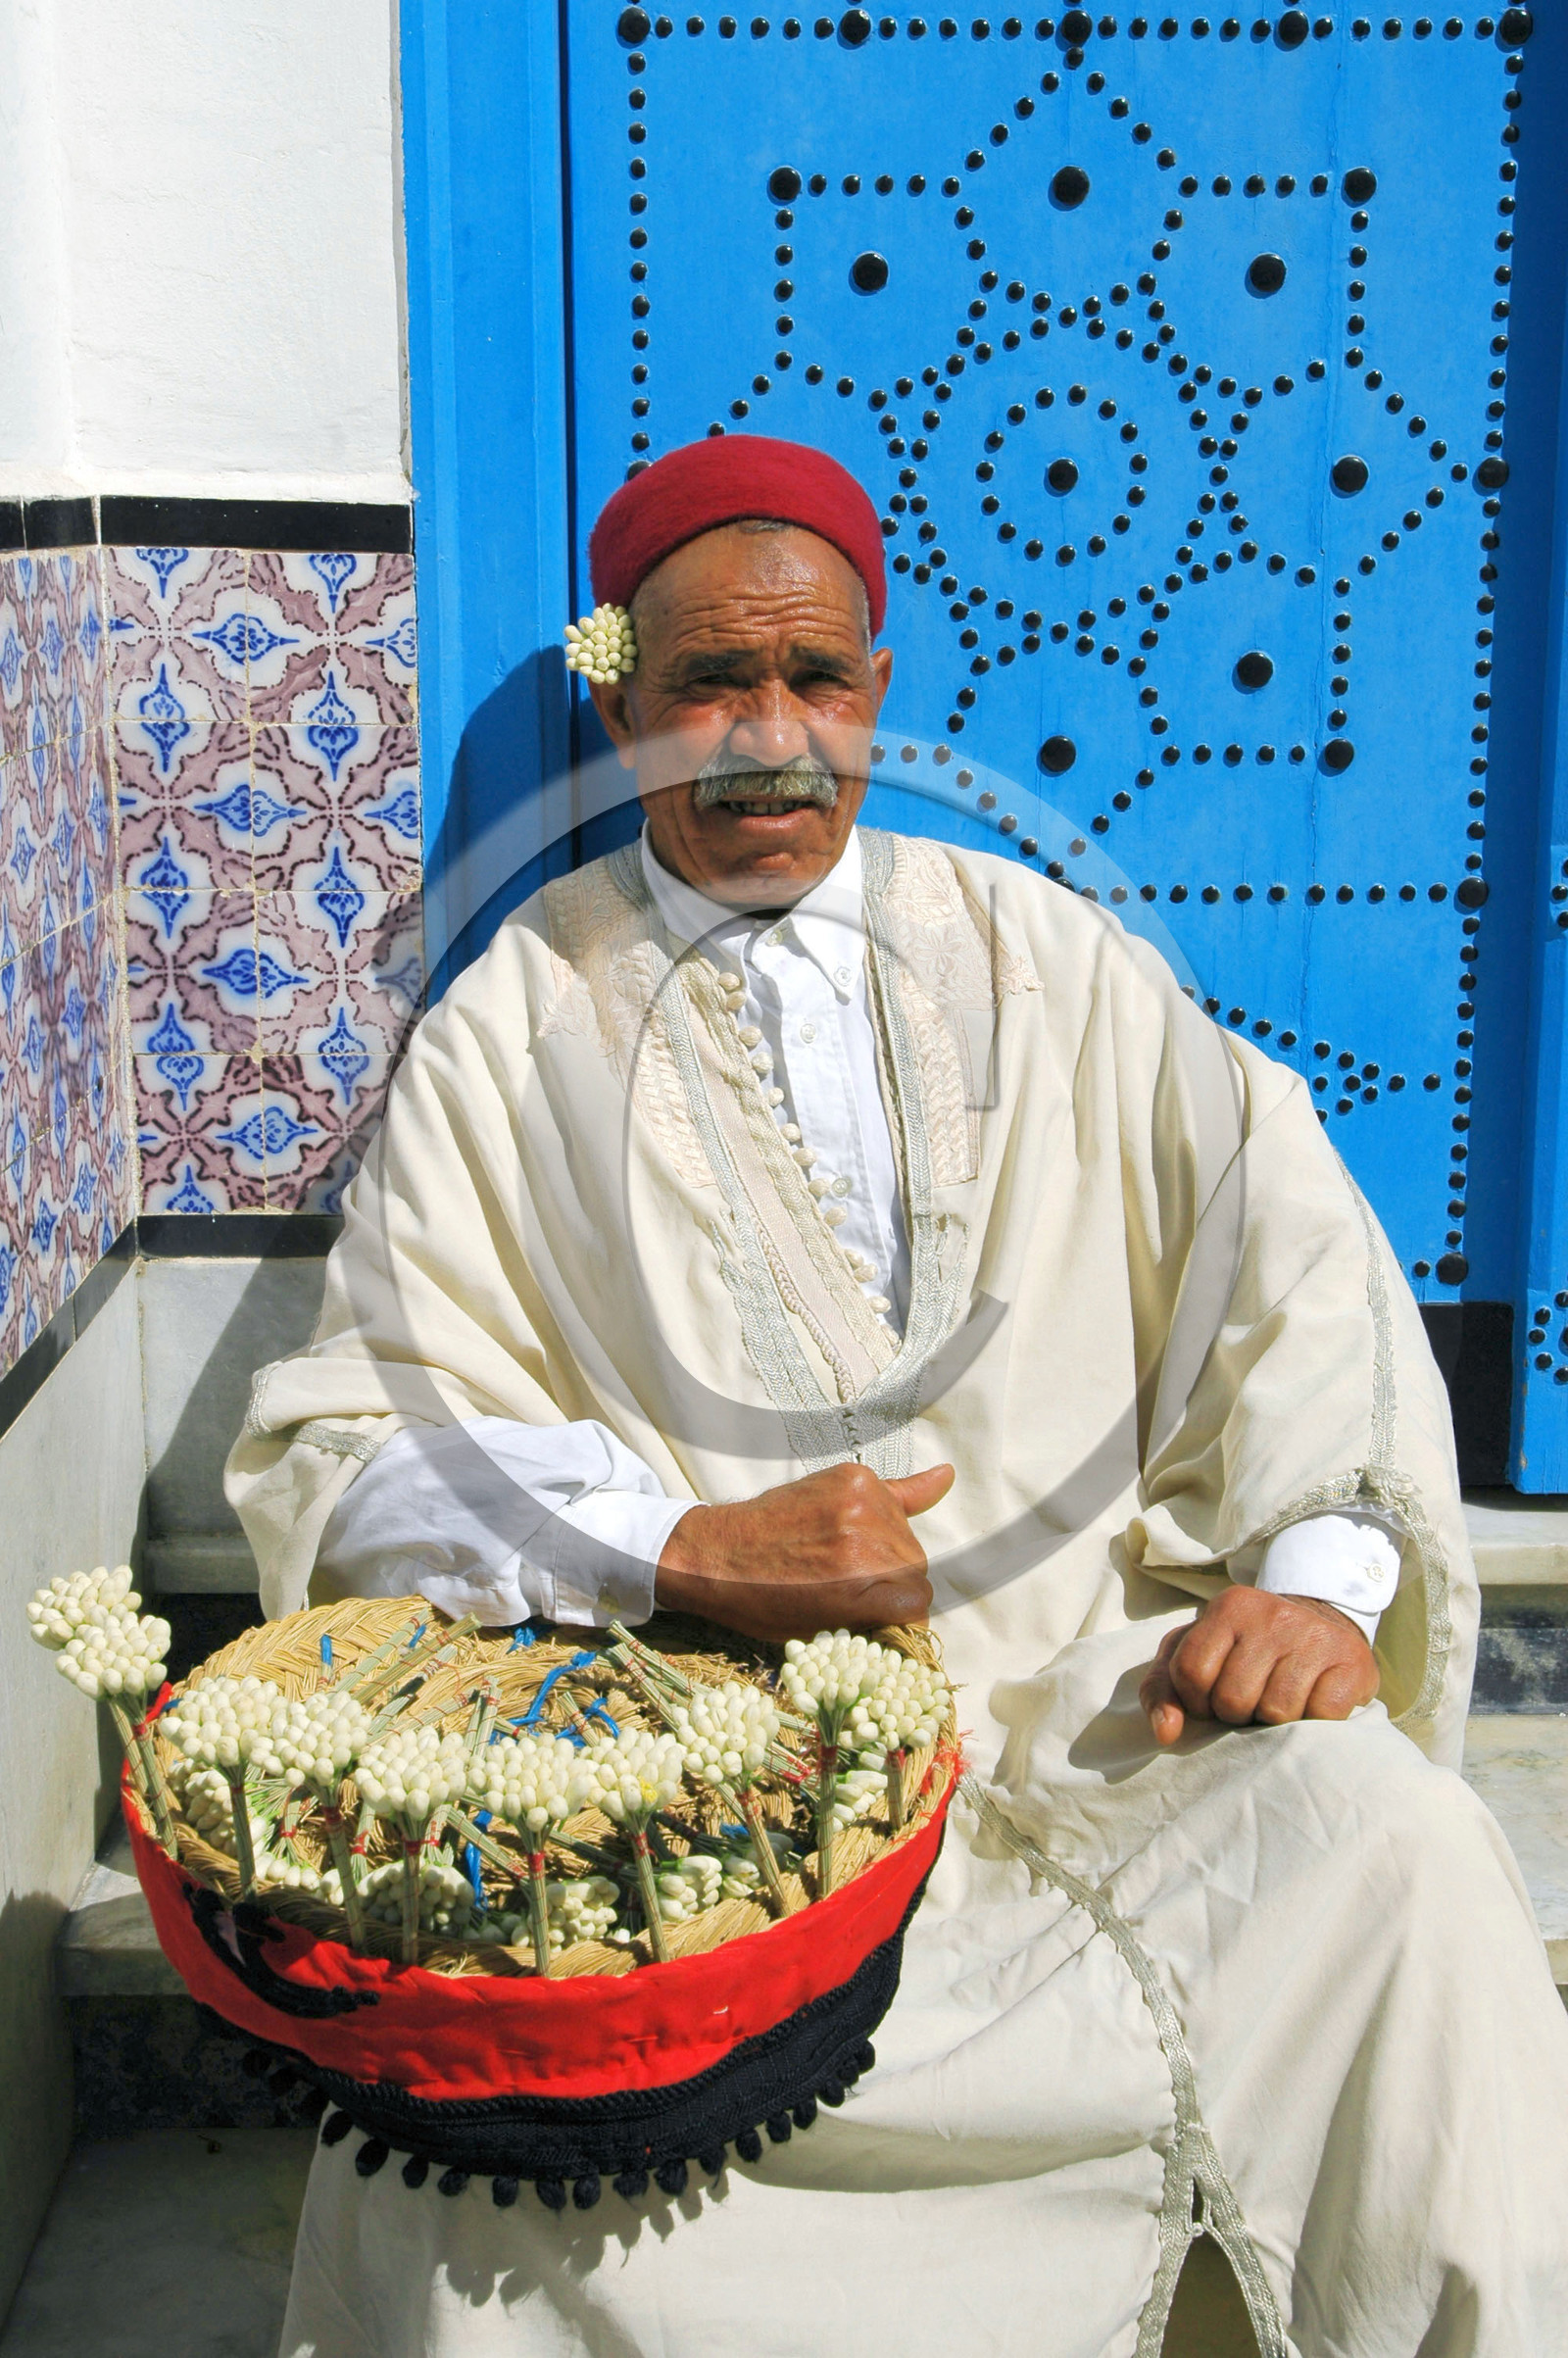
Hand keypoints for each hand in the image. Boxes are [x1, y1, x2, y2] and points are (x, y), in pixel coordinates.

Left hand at [654, 1460, 954, 1642]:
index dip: (903, 1616)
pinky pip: (895, 1496)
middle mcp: (864, 1537)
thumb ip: (877, 1621)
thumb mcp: (822, 1630)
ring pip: (906, 1535)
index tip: (885, 1620)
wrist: (716, 1554)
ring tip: (850, 1557)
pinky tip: (938, 1480)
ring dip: (891, 1549)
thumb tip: (922, 1613)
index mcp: (858, 1584)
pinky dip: (896, 1506)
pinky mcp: (852, 1477)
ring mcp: (859, 1500)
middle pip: (916, 1566)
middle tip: (862, 1590)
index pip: (918, 1601)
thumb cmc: (762, 1604)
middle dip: (896, 1583)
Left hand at [1139, 1587, 1378, 1746]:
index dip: (1197, 1702)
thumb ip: (1163, 1690)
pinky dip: (1312, 1722)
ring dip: (1274, 1722)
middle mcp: (1272, 1614)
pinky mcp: (1351, 1662)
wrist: (1321, 1627)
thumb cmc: (1245, 1651)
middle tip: (1252, 1702)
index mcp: (1228, 1607)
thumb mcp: (1195, 1656)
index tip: (1212, 1701)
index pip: (1191, 1672)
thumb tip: (1166, 1733)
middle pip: (1233, 1698)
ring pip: (1276, 1711)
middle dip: (1237, 1714)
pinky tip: (1310, 1704)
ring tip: (1279, 1701)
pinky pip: (1321, 1715)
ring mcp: (1314, 1636)